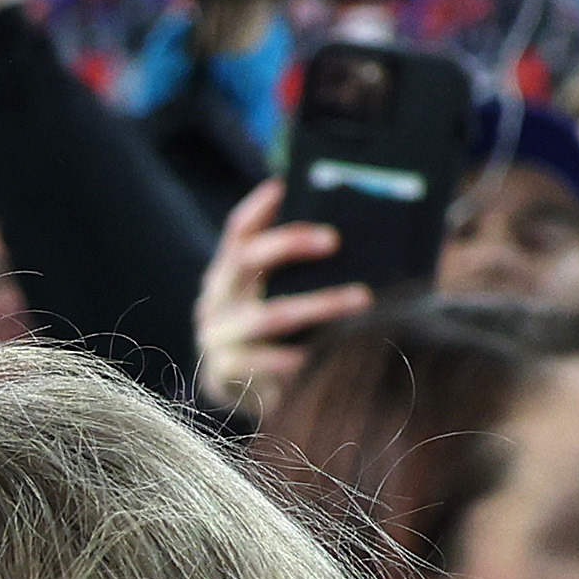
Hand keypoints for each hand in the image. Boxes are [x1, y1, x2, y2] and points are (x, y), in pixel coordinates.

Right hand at [196, 177, 371, 419]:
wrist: (244, 393)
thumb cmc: (274, 334)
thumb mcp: (276, 293)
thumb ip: (297, 265)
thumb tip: (354, 229)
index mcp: (229, 272)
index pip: (237, 230)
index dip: (258, 207)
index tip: (286, 185)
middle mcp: (216, 298)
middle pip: (246, 259)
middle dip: (290, 244)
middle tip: (335, 240)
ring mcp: (217, 335)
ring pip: (269, 314)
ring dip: (319, 304)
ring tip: (362, 299)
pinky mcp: (225, 372)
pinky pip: (265, 362)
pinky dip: (300, 357)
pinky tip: (333, 351)